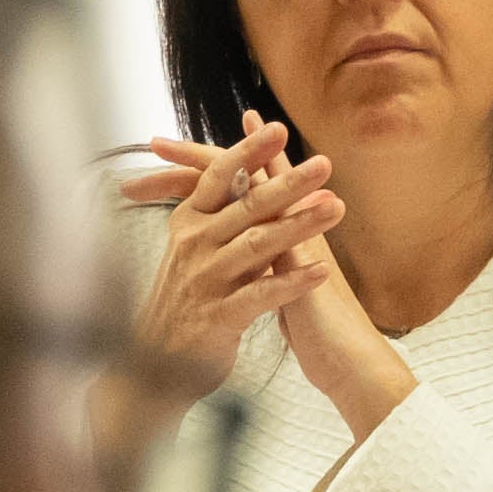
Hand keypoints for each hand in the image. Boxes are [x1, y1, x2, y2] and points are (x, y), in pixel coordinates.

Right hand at [110, 118, 337, 415]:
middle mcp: (194, 245)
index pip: (218, 177)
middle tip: (324, 163)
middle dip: (288, 182)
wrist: (156, 365)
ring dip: (300, 225)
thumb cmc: (189, 300)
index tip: (279, 127)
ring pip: (256, 245)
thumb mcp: (198, 250)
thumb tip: (252, 177)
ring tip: (336, 207)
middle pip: (246, 206)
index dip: (248, 151)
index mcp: (189, 223)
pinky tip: (323, 272)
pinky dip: (292, 283)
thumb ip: (223, 216)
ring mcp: (205, 280)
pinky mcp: (218, 316)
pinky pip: (260, 296)